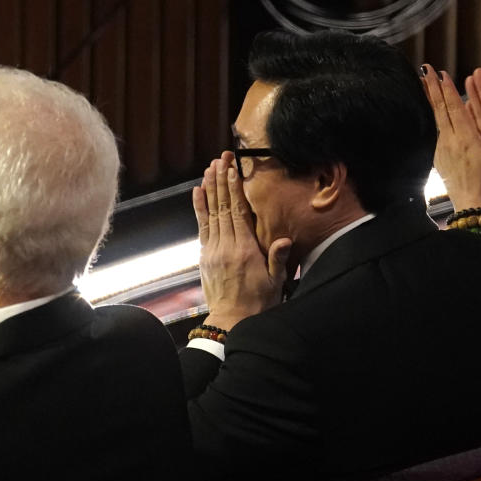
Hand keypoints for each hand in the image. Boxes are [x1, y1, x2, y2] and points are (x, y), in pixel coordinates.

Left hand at [192, 152, 291, 331]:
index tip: (232, 169)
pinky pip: (202, 227)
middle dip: (220, 180)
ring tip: (209, 168)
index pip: (238, 212)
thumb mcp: (274, 282)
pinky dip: (199, 208)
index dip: (234, 189)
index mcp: (245, 250)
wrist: (231, 322)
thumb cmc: (258, 303)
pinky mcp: (206, 256)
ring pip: (210, 213)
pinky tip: (197, 192)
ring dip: (209, 188)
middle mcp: (226, 247)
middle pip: (222, 207)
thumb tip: (282, 240)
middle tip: (219, 158)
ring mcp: (213, 250)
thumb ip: (277, 259)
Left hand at [421, 64, 480, 210]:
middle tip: (423, 70)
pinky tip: (430, 114)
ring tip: (423, 85)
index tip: (440, 73)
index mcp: (466, 137)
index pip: (454, 107)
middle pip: (439, 109)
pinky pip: (434, 133)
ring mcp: (442, 151)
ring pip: (434, 120)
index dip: (447, 89)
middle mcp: (450, 142)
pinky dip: (431, 118)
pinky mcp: (439, 160)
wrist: (474, 207)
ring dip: (429, 101)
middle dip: (432, 88)